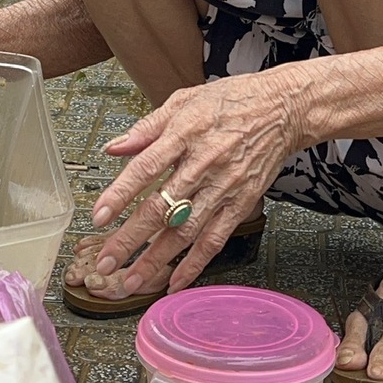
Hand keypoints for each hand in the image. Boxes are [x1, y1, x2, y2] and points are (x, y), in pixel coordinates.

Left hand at [86, 73, 307, 294]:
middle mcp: (203, 164)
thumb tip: (114, 147)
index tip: (98, 216)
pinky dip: (195, 264)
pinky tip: (176, 282)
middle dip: (130, 239)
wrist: (284, 109)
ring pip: (185, 231)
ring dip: (156, 260)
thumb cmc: (233, 101)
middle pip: (161, 208)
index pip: (145, 168)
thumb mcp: (185, 100)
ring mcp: (224, 187)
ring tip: (132, 280)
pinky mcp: (241, 203)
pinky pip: (215, 239)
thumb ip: (147, 127)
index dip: (120, 195)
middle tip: (107, 261)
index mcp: (184, 134)